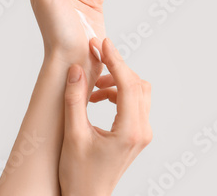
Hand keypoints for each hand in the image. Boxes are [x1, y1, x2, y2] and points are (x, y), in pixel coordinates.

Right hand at [59, 38, 151, 195]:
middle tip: (94, 54)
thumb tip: (76, 69)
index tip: (101, 43)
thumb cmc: (79, 173)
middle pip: (137, 85)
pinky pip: (134, 103)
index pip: (129, 85)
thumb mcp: (73, 135)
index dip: (115, 60)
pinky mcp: (138, 133)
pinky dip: (118, 93)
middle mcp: (142, 131)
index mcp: (129, 131)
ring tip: (92, 87)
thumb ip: (74, 100)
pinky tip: (97, 98)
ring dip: (117, 81)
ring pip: (138, 92)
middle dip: (116, 67)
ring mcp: (142, 132)